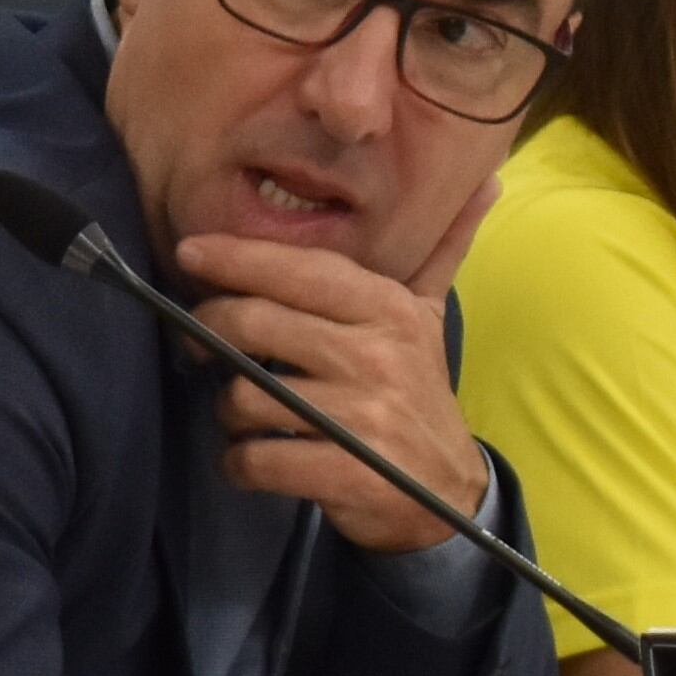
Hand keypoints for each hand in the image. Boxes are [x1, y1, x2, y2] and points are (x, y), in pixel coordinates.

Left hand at [174, 178, 495, 554]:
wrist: (446, 493)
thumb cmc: (415, 392)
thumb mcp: (428, 319)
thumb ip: (438, 251)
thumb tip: (486, 182)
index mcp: (389, 309)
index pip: (299, 270)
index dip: (236, 257)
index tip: (189, 251)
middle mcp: (378, 354)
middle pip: (254, 324)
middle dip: (209, 332)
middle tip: (198, 344)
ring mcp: (363, 415)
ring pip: (245, 395)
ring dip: (227, 409)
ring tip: (243, 411)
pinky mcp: (347, 472)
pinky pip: (257, 458)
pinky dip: (239, 462)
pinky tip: (249, 458)